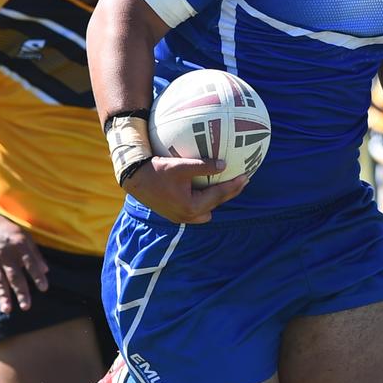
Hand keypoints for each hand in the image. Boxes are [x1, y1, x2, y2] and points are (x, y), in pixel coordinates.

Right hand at [0, 213, 48, 313]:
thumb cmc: (7, 230)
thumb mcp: (25, 236)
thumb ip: (35, 253)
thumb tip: (46, 270)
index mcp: (19, 246)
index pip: (30, 263)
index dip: (37, 275)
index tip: (44, 288)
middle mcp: (6, 255)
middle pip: (14, 275)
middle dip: (21, 291)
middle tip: (27, 306)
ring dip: (3, 296)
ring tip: (8, 310)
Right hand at [123, 156, 248, 223]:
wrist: (135, 179)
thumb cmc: (157, 171)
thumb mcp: (181, 166)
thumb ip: (203, 166)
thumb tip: (224, 165)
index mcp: (191, 207)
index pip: (219, 196)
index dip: (234, 186)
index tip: (246, 176)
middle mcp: (187, 216)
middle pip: (215, 204)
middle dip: (229, 193)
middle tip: (242, 181)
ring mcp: (180, 217)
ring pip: (206, 210)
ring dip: (216, 199)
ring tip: (226, 185)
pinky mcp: (174, 213)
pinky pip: (196, 209)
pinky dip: (204, 200)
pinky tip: (205, 188)